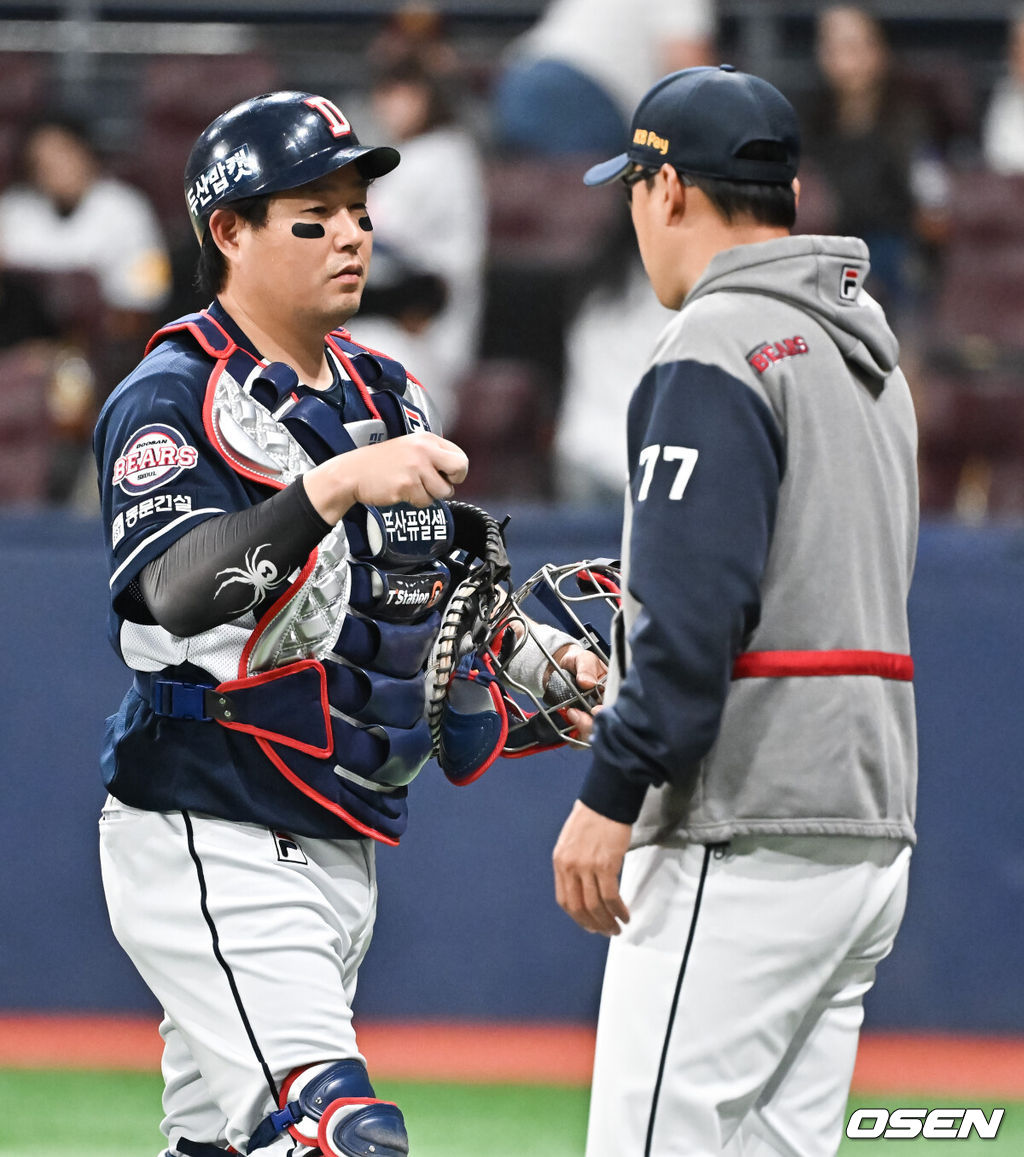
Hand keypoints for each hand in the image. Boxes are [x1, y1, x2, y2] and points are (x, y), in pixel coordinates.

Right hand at [303, 432, 468, 522]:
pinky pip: (426, 501)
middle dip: (452, 482)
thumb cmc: (380, 463)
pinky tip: (403, 492)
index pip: (460, 455)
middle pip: (460, 469)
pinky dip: (417, 501)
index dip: (456, 470)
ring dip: (431, 494)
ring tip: (414, 487)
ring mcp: (415, 468)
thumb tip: (456, 470)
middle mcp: (423, 450)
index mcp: (426, 439)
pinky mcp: (407, 485)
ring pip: (443, 491)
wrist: (353, 472)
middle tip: (439, 484)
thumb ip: (432, 454)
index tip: (447, 475)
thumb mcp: (410, 447)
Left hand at [547, 643, 606, 741]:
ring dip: (582, 731)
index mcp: (615, 693)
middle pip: (607, 728)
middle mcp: (608, 709)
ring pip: (595, 737)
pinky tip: (568, 725)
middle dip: (591, 725)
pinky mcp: (583, 728)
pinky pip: (581, 742)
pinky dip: (575, 738)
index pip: (619, 709)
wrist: (561, 668)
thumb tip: (587, 682)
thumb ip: (586, 667)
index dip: (608, 714)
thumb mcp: (584, 659)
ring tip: (570, 714)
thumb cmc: (579, 663)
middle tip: (574, 713)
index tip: (595, 710)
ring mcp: (596, 720)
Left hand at [553, 800, 630, 935]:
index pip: (564, 900)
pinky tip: (625, 915)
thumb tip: (582, 887)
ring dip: (607, 922)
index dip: (577, 918)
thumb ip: (573, 864)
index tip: (588, 925)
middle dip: (593, 924)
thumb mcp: (571, 842)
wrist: (605, 800)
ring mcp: (587, 867)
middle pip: (579, 907)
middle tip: (606, 932)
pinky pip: (611, 896)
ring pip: (595, 905)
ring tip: (617, 928)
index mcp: (560, 862)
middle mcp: (570, 867)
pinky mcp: (606, 865)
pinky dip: (618, 910)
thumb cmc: (591, 818)